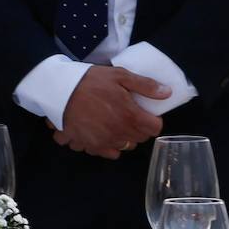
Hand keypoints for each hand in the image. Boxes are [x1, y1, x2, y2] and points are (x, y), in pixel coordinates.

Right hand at [52, 66, 166, 159]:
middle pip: (140, 139)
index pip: (154, 129)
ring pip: (124, 146)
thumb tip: (168, 93)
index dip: (153, 119)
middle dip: (139, 128)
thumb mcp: (120, 75)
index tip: (145, 112)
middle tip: (129, 113)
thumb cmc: (92, 81)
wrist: (60, 90)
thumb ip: (145, 85)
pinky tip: (100, 131)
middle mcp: (119, 134)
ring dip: (123, 137)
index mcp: (130, 117)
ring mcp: (103, 142)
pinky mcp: (88, 146)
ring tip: (114, 122)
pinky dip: (106, 145)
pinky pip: (105, 152)